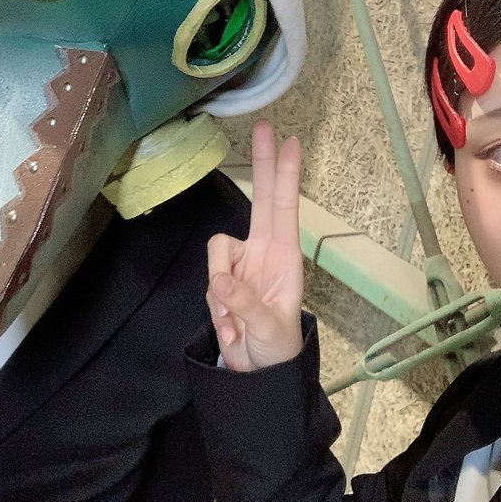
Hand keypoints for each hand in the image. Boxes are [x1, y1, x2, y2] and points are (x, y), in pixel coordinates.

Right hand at [207, 120, 303, 370]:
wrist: (257, 375)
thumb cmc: (275, 348)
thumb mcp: (267, 329)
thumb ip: (244, 303)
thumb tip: (220, 280)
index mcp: (285, 257)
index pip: (285, 207)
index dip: (285, 175)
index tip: (290, 142)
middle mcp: (263, 251)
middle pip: (259, 199)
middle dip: (261, 165)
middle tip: (263, 127)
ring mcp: (240, 264)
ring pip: (217, 249)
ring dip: (223, 290)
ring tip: (236, 324)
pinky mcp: (221, 278)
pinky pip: (209, 277)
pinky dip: (217, 306)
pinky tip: (231, 328)